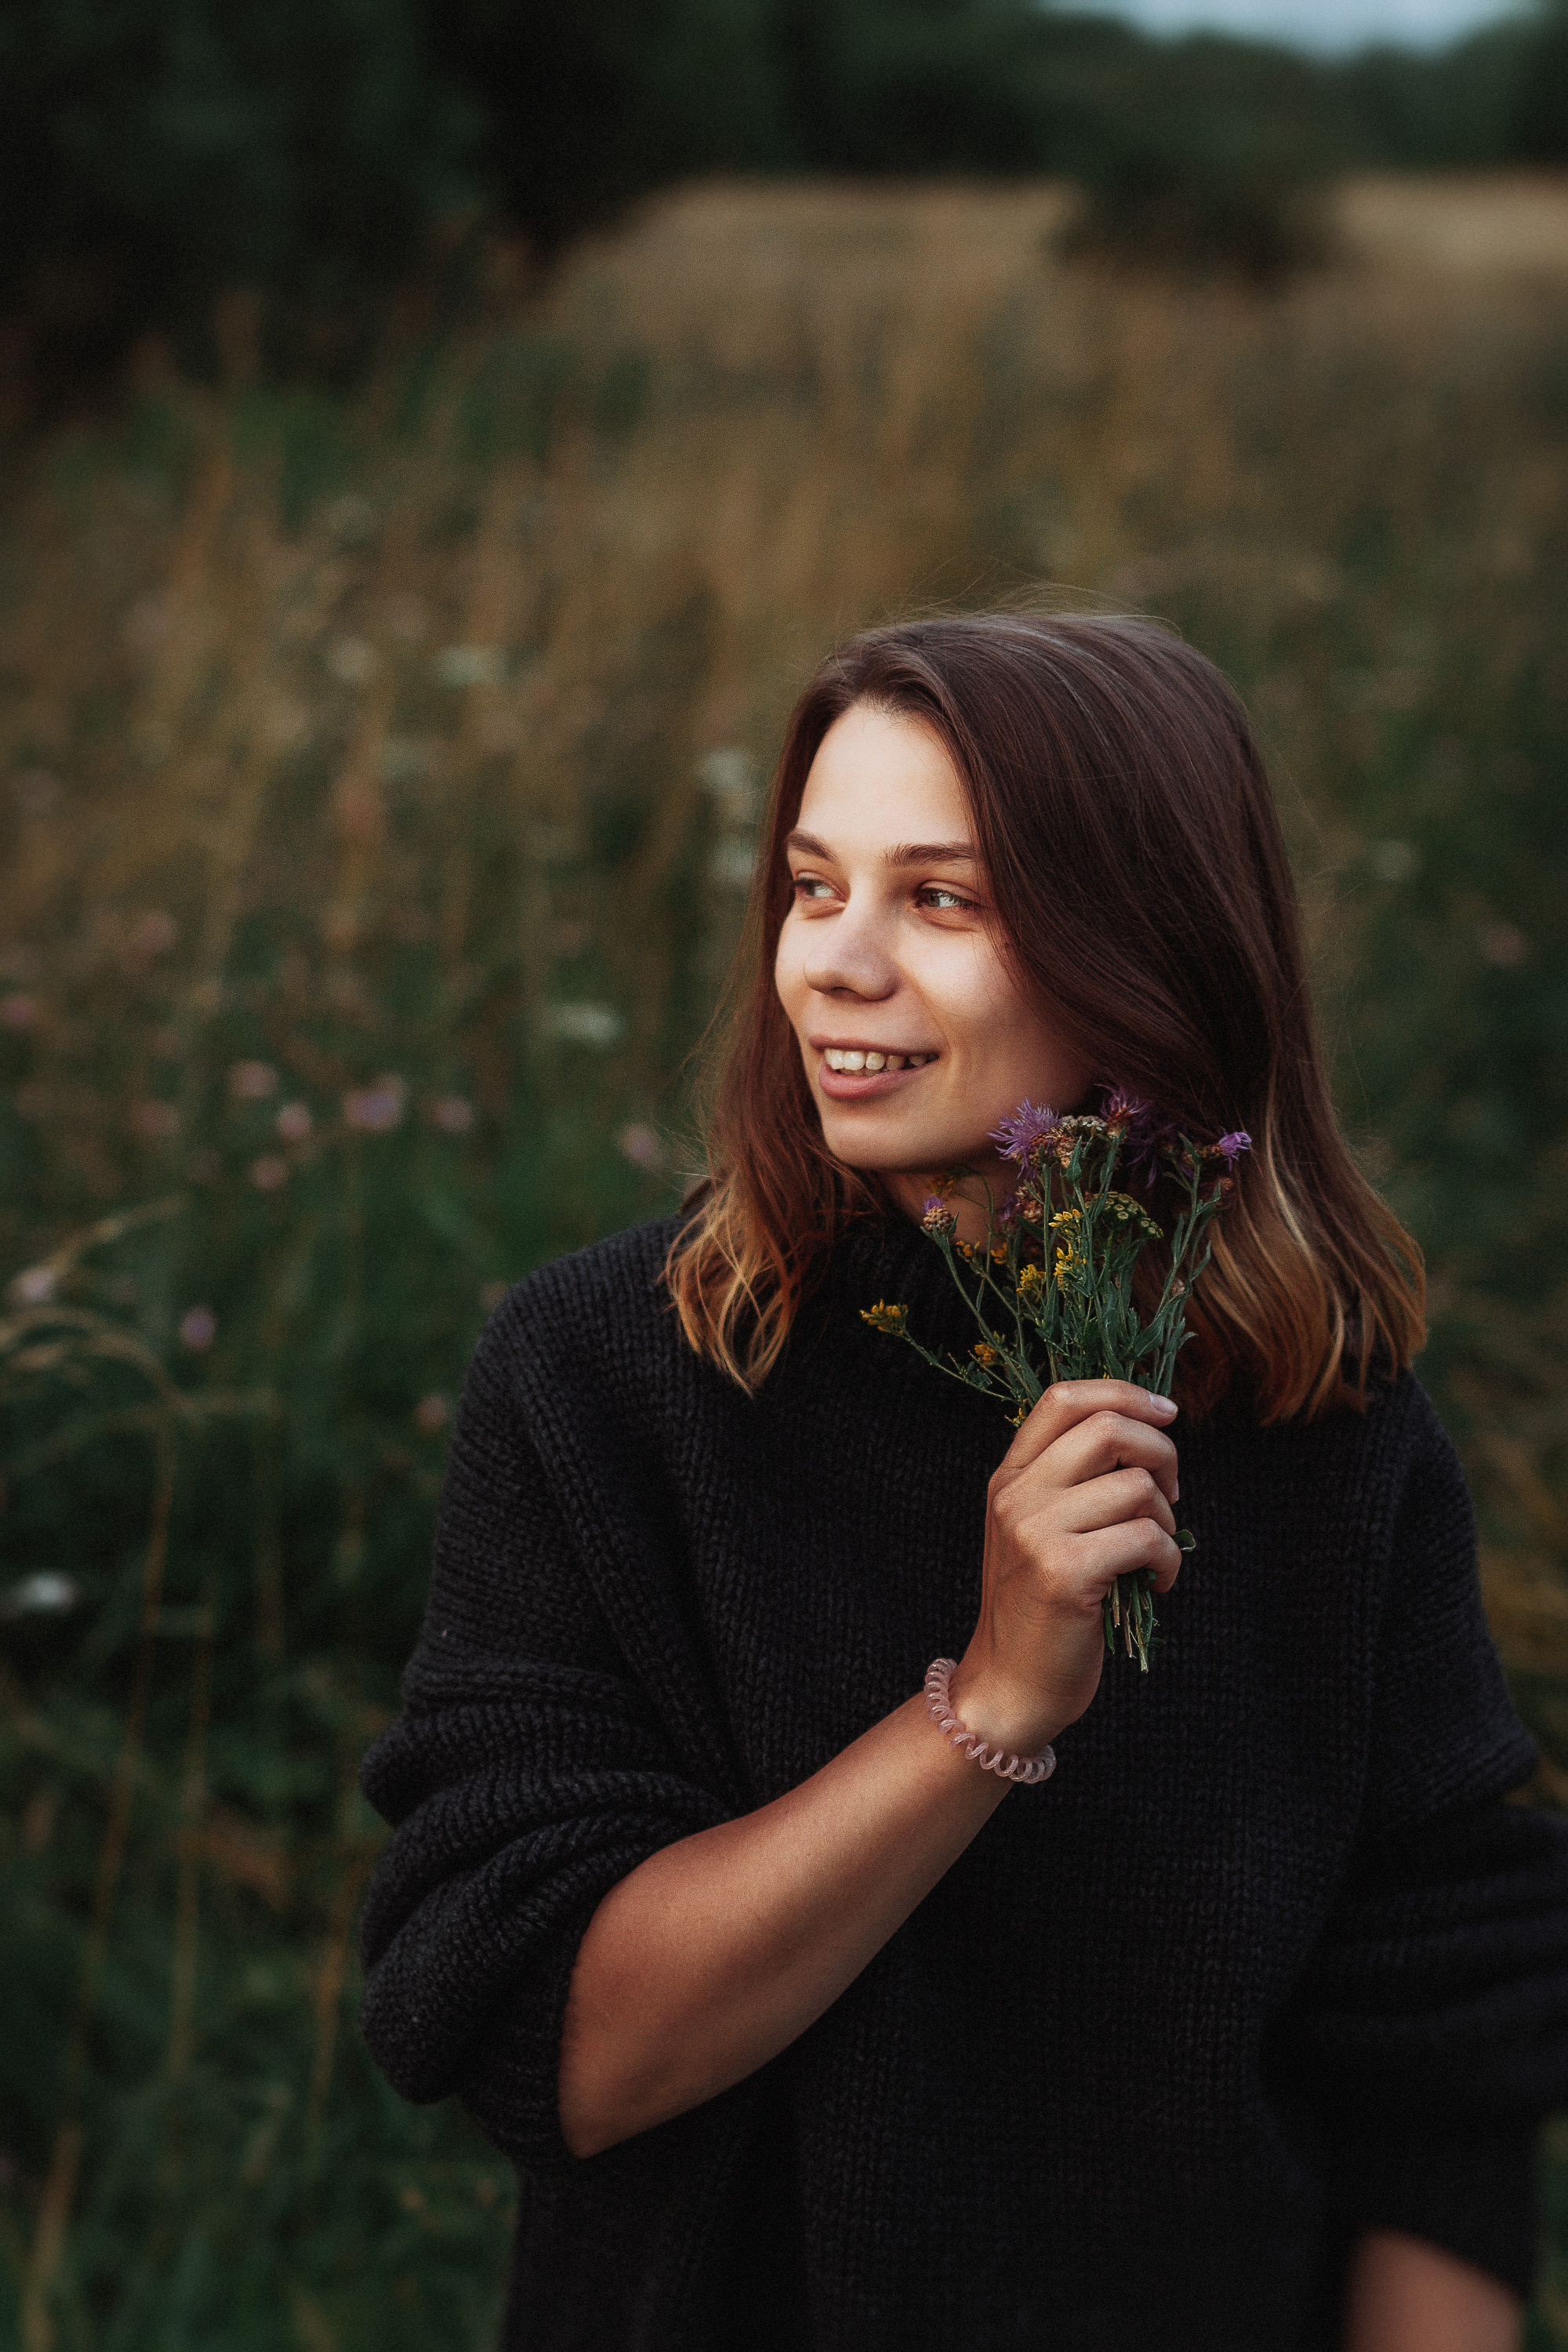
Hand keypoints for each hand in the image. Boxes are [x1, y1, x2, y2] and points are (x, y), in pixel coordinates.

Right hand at [950, 1379, 1182, 1753]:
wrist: (1009, 1688)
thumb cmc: (1040, 1611)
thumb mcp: (1039, 1531)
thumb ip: (1073, 1482)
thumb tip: (1148, 1435)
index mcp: (1009, 1477)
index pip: (1064, 1398)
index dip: (1125, 1392)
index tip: (1167, 1413)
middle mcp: (1016, 1496)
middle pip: (1109, 1428)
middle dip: (1162, 1452)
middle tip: (1172, 1492)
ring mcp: (1036, 1532)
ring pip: (1136, 1487)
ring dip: (1166, 1520)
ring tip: (1154, 1554)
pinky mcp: (1064, 1573)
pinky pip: (1147, 1538)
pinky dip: (1169, 1560)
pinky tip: (1157, 1583)